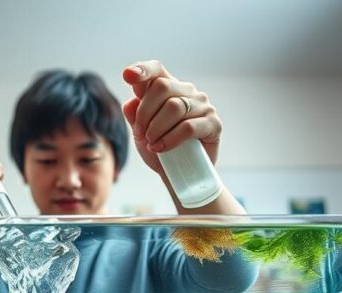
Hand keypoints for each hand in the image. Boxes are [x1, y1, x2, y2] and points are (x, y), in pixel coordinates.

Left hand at [121, 60, 222, 176]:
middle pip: (162, 86)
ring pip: (174, 106)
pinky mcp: (213, 124)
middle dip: (144, 112)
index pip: (157, 70)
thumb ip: (134, 116)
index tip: (128, 75)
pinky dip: (170, 139)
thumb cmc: (160, 149)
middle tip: (140, 133)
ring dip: (156, 127)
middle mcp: (187, 92)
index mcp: (169, 88)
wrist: (179, 174)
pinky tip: (161, 148)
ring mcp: (202, 106)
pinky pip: (188, 127)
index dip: (143, 69)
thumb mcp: (141, 133)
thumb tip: (131, 103)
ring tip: (151, 143)